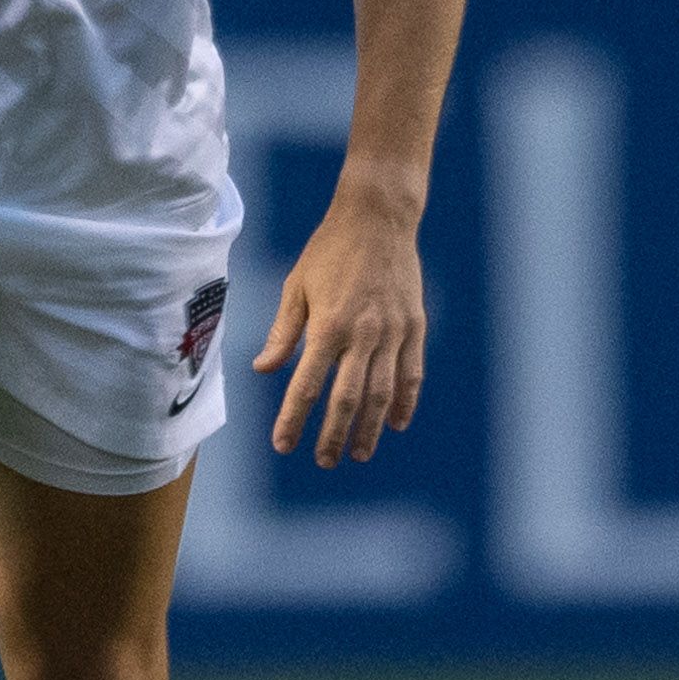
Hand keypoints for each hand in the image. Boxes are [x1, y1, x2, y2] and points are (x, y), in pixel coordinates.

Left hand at [253, 199, 425, 467]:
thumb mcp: (296, 287)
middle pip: (347, 399)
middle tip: (325, 461)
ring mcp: (393, 332)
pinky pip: (412, 373)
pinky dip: (405, 402)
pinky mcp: (414, 326)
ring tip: (360, 453)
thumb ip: (283, 333)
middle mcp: (363, 333)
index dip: (294, 420)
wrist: (378, 218)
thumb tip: (263, 370)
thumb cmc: (329, 250)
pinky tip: (396, 423)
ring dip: (370, 429)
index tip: (284, 445)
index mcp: (328, 325)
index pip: (306, 385)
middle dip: (335, 435)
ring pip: (382, 393)